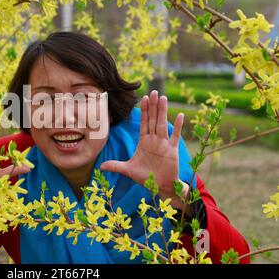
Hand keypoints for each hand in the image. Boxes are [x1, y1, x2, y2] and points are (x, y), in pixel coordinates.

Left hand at [100, 90, 190, 212]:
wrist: (160, 187)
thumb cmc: (146, 177)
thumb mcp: (128, 170)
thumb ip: (115, 166)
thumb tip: (100, 167)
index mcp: (144, 142)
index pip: (144, 123)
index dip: (144, 111)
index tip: (143, 98)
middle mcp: (154, 140)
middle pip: (153, 120)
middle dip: (153, 106)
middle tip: (153, 92)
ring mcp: (164, 144)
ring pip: (162, 124)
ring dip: (162, 112)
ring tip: (163, 98)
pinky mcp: (172, 150)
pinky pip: (175, 136)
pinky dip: (177, 126)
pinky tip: (179, 115)